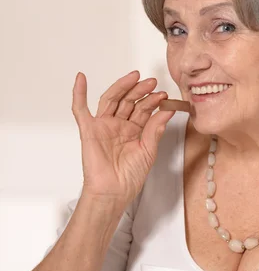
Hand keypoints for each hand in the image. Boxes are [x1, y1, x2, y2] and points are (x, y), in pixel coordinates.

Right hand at [72, 70, 174, 203]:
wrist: (114, 192)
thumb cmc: (129, 177)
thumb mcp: (148, 151)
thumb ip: (155, 129)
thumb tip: (167, 111)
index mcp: (133, 131)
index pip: (143, 109)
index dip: (153, 101)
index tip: (164, 96)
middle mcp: (118, 126)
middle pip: (128, 101)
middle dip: (140, 90)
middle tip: (152, 82)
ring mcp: (103, 126)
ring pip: (111, 100)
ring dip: (122, 87)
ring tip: (135, 77)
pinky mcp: (89, 130)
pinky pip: (80, 110)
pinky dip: (79, 93)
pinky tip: (81, 78)